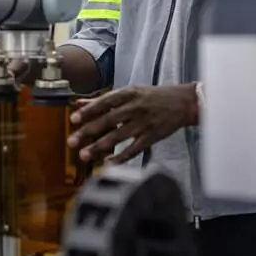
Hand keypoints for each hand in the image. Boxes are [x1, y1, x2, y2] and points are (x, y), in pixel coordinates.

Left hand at [67, 84, 199, 163]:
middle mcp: (135, 108)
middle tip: (71, 141)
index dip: (88, 111)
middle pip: (108, 121)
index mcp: (128, 94)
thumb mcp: (129, 92)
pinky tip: (108, 163)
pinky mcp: (153, 137)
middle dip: (88, 132)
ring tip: (84, 155)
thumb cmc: (152, 96)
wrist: (184, 102)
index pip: (104, 102)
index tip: (73, 119)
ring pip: (118, 136)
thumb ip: (103, 99)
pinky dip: (121, 157)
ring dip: (99, 147)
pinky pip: (134, 149)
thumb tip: (78, 102)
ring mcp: (144, 123)